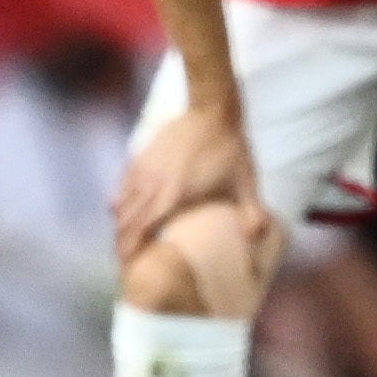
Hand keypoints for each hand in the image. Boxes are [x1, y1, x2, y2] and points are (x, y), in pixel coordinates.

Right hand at [111, 90, 256, 257]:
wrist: (211, 110)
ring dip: (119, 224)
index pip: (141, 230)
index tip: (128, 267)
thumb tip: (257, 238)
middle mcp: (152, 185)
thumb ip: (251, 212)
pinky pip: (121, 185)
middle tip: (124, 260)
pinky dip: (118, 201)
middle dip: (121, 243)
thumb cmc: (229, 148)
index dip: (130, 250)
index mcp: (173, 195)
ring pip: (120, 204)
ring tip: (122, 239)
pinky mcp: (140, 156)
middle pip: (125, 221)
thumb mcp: (245, 182)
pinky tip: (121, 209)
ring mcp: (143, 169)